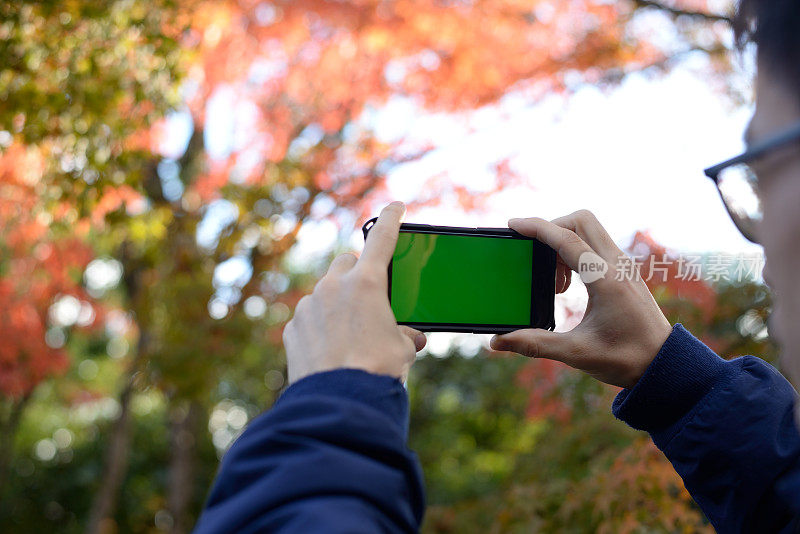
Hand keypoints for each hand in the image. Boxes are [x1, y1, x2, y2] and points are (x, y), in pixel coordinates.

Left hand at [283, 202, 426, 384]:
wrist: (339, 402)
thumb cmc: (377, 370)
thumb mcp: (403, 349)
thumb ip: (403, 333)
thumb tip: (408, 337)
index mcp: (366, 283)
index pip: (382, 239)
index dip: (390, 220)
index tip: (395, 207)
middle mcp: (333, 286)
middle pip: (346, 262)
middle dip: (357, 272)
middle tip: (370, 294)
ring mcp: (309, 306)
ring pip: (325, 292)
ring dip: (337, 303)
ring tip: (351, 335)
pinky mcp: (293, 328)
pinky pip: (309, 318)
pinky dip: (320, 327)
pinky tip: (330, 350)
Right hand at [490, 210, 671, 388]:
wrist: (663, 365)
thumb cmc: (626, 359)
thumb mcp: (577, 353)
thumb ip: (536, 344)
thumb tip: (499, 342)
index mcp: (606, 280)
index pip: (567, 239)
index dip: (537, 228)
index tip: (513, 224)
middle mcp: (617, 265)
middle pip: (581, 221)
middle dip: (552, 228)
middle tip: (534, 255)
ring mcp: (623, 266)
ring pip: (589, 230)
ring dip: (563, 243)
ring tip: (554, 284)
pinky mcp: (624, 271)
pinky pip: (596, 245)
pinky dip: (575, 253)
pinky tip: (568, 285)